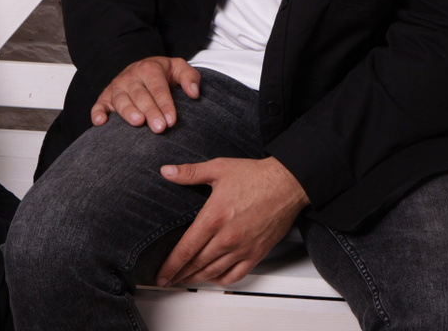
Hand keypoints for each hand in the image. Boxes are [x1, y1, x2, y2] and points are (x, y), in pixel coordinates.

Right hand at [92, 56, 200, 133]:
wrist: (141, 69)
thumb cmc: (162, 74)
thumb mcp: (178, 68)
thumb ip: (190, 77)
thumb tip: (194, 93)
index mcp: (149, 68)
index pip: (158, 87)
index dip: (165, 104)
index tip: (172, 120)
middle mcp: (130, 77)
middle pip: (140, 95)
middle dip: (150, 111)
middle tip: (160, 128)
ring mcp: (116, 87)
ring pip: (120, 100)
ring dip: (128, 111)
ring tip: (138, 122)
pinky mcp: (104, 98)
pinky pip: (98, 105)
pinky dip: (97, 113)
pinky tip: (101, 123)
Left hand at [154, 157, 308, 287]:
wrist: (287, 183)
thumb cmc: (256, 176)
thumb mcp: (219, 168)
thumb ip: (190, 172)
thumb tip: (168, 171)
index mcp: (213, 218)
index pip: (185, 249)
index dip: (170, 266)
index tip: (160, 275)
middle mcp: (227, 237)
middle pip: (196, 264)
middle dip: (178, 275)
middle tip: (166, 279)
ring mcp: (242, 248)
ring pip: (213, 272)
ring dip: (196, 278)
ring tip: (185, 280)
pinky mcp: (256, 253)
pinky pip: (235, 275)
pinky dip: (221, 280)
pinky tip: (213, 277)